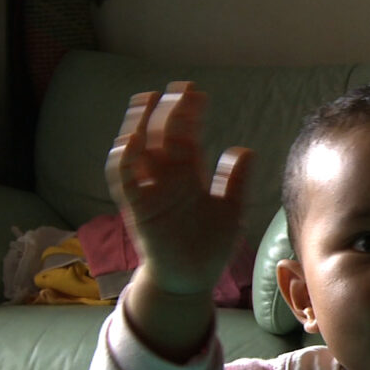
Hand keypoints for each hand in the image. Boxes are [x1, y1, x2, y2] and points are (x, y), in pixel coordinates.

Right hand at [105, 81, 253, 296]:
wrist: (192, 279)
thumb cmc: (209, 244)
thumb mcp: (230, 209)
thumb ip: (235, 181)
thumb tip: (245, 149)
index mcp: (188, 175)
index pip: (185, 135)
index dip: (190, 114)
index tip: (198, 94)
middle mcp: (166, 179)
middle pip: (161, 136)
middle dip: (169, 111)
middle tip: (179, 90)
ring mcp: (150, 192)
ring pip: (137, 150)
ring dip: (140, 125)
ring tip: (147, 101)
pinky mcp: (137, 209)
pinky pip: (123, 181)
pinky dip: (123, 160)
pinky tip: (131, 141)